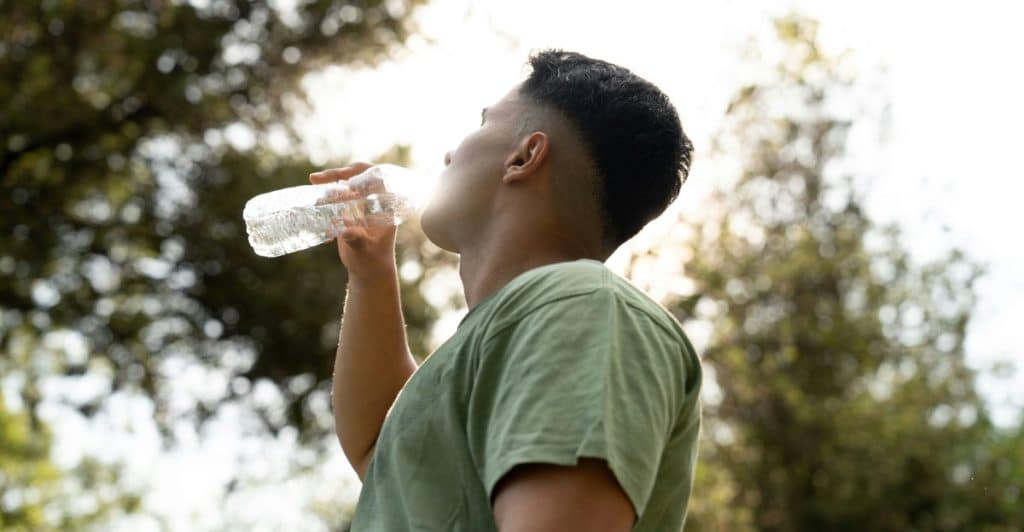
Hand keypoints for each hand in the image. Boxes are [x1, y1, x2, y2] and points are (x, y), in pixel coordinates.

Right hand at [309, 162, 397, 280]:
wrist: (368, 272)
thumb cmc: (372, 262)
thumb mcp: (364, 252)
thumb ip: (357, 241)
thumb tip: (347, 232)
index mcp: (385, 207)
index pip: (377, 178)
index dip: (361, 172)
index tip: (343, 176)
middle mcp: (374, 202)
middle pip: (357, 178)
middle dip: (337, 174)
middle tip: (315, 179)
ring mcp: (361, 205)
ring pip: (345, 186)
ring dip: (328, 187)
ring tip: (314, 193)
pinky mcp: (349, 211)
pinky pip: (336, 198)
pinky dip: (324, 201)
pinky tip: (315, 208)